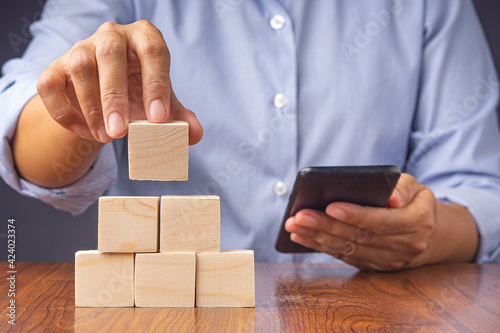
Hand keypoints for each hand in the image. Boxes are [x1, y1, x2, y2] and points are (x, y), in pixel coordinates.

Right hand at [36, 20, 202, 143]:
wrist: (105, 94)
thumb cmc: (139, 92)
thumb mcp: (161, 102)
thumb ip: (180, 117)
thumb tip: (195, 135)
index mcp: (144, 38)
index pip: (153, 52)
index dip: (157, 84)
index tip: (158, 119)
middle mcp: (112, 36)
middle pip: (111, 55)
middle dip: (115, 96)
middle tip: (120, 132)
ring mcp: (81, 48)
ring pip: (80, 67)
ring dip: (91, 106)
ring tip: (105, 137)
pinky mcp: (56, 67)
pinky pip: (51, 85)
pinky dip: (64, 112)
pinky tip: (84, 131)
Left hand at [284, 173, 477, 270]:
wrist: (430, 235)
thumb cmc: (415, 203)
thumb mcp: (417, 188)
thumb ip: (403, 189)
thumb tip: (391, 198)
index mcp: (418, 223)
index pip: (383, 221)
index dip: (356, 215)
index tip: (331, 207)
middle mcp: (405, 246)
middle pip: (360, 237)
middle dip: (326, 227)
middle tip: (299, 217)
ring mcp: (389, 260)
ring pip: (349, 250)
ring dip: (318, 239)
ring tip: (294, 226)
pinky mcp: (374, 266)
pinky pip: (345, 257)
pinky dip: (321, 247)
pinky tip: (302, 237)